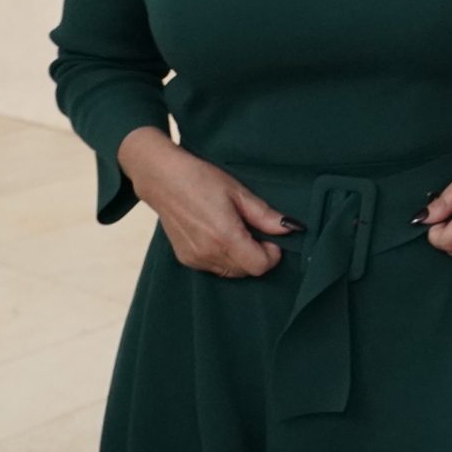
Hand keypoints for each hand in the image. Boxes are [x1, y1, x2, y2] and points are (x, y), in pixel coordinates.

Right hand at [117, 127, 292, 278]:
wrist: (162, 179)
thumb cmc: (201, 180)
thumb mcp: (239, 193)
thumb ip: (265, 215)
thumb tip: (289, 228)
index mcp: (225, 237)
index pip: (259, 266)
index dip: (272, 255)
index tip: (272, 240)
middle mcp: (208, 253)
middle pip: (246, 272)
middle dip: (257, 256)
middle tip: (255, 233)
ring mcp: (194, 258)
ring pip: (230, 272)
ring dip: (241, 259)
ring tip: (237, 232)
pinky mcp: (185, 258)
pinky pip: (214, 268)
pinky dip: (224, 258)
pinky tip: (221, 237)